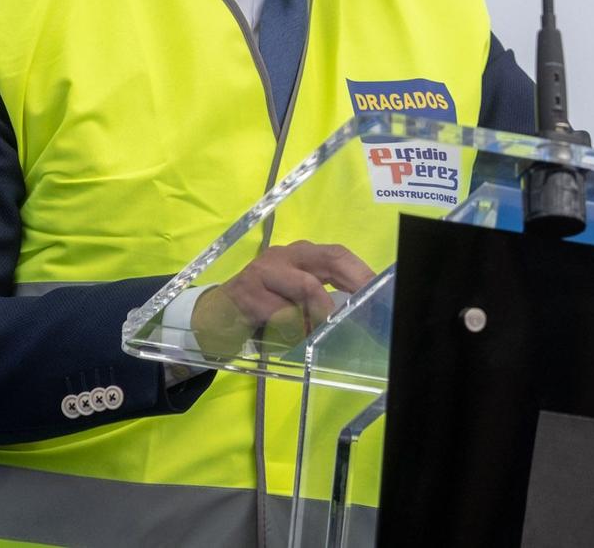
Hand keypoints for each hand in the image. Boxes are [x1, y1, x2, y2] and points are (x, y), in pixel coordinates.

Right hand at [190, 240, 375, 355]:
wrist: (212, 317)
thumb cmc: (262, 308)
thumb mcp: (294, 300)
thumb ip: (322, 299)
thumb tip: (361, 314)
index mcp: (301, 256)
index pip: (339, 255)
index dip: (362, 273)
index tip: (380, 293)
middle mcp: (285, 256)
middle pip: (329, 260)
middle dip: (353, 285)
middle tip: (363, 311)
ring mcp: (264, 271)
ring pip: (307, 287)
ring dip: (319, 315)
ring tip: (317, 332)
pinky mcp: (246, 293)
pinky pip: (280, 312)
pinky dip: (292, 329)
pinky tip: (288, 338)